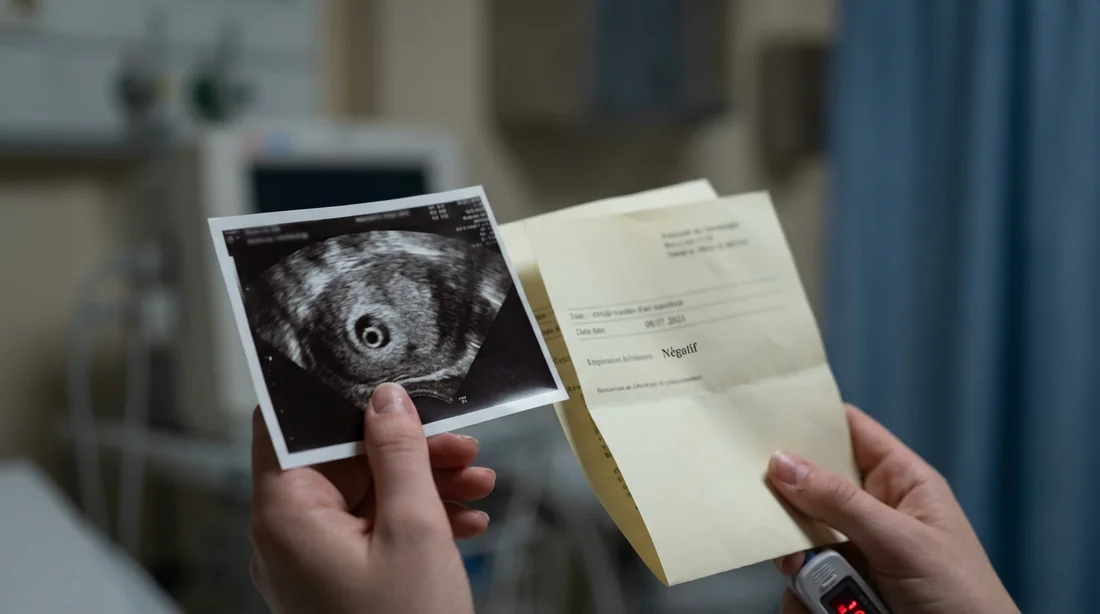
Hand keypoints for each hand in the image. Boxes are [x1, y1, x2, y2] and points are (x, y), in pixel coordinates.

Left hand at [250, 383, 494, 613]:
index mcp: (286, 516)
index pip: (287, 429)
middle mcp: (291, 535)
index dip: (329, 397)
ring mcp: (316, 560)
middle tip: (460, 442)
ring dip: (425, 482)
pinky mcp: (343, 579)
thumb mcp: (413, 529)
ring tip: (479, 481)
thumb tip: (386, 400)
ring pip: (368, 494)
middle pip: (342, 461)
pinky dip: (420, 518)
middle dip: (407, 448)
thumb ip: (399, 455)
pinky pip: (377, 530)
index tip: (376, 376)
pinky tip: (468, 520)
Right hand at [768, 405, 1018, 613]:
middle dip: (792, 509)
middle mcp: (873, 511)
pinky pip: (801, 582)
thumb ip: (841, 503)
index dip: (812, 420)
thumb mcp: (902, 542)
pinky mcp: (842, 590)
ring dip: (801, 565)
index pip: (850, 432)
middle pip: (811, 488)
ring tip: (820, 589)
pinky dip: (803, 598)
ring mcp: (856, 552)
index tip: (764, 416)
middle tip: (777, 522)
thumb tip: (782, 463)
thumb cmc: (962, 597)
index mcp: (900, 482)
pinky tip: (818, 609)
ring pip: (800, 540)